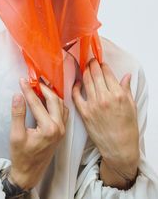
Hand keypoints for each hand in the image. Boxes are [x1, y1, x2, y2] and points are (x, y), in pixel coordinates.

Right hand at [9, 79, 68, 189]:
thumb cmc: (21, 156)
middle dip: (44, 88)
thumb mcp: (16, 135)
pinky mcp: (61, 131)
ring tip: (40, 87)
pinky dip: (56, 102)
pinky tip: (47, 99)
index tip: (22, 80)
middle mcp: (59, 127)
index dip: (28, 90)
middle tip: (34, 81)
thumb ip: (18, 114)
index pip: (37, 103)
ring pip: (61, 105)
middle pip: (54, 100)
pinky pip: (63, 112)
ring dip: (51, 94)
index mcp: (48, 128)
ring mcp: (62, 129)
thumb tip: (18, 95)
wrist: (29, 173)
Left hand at [72, 58, 139, 175]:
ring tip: (84, 67)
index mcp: (118, 95)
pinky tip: (77, 83)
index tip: (100, 62)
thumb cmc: (127, 129)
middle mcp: (105, 98)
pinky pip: (76, 96)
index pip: (107, 73)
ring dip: (84, 72)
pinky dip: (75, 87)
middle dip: (92, 64)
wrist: (119, 148)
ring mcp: (93, 105)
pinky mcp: (84, 113)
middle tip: (90, 60)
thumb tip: (126, 76)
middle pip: (95, 74)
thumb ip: (126, 89)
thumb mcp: (131, 106)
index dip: (102, 65)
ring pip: (86, 81)